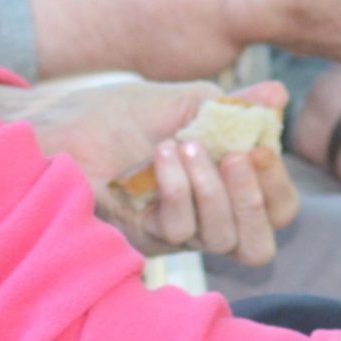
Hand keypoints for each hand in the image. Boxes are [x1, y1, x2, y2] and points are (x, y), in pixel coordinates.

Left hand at [0, 77, 299, 260]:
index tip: (260, 149)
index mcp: (225, 188)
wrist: (60, 122)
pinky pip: (176, 228)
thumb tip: (280, 96)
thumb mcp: (186, 102)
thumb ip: (233, 107)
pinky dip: (176, 189)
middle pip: (256, 244)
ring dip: (212, 189)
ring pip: (220, 239)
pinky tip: (162, 155)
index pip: (275, 211)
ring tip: (186, 145)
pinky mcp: (139, 236)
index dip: (277, 188)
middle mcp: (205, 219)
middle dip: (254, 200)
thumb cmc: (120, 115)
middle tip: (241, 157)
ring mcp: (173, 233)